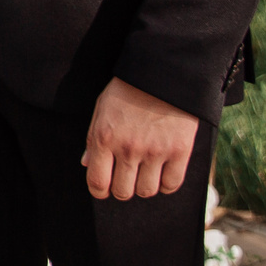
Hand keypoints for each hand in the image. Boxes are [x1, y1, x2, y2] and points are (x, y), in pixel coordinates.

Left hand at [83, 79, 199, 199]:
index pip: (97, 182)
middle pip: (123, 192)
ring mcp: (155, 151)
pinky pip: (171, 184)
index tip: (103, 189)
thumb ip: (93, 139)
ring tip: (144, 173)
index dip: (99, 191)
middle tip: (126, 178)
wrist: (163, 74)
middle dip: (122, 188)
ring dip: (144, 186)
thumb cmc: (127, 90)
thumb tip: (86, 164)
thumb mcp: (102, 109)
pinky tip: (162, 172)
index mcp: (105, 138)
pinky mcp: (179, 151)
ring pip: (146, 191)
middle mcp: (129, 148)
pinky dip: (165, 184)